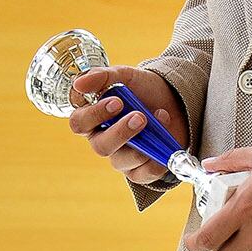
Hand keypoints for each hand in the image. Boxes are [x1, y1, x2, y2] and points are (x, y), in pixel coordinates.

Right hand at [67, 65, 187, 186]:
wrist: (173, 99)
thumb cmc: (141, 88)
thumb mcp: (123, 75)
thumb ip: (101, 76)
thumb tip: (78, 84)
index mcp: (92, 117)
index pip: (79, 123)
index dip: (95, 115)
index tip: (116, 102)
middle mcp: (102, 139)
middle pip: (100, 146)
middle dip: (120, 132)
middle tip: (139, 116)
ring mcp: (120, 156)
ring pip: (120, 161)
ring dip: (142, 144)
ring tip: (159, 121)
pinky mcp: (139, 170)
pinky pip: (142, 175)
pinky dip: (155, 161)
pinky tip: (164, 143)